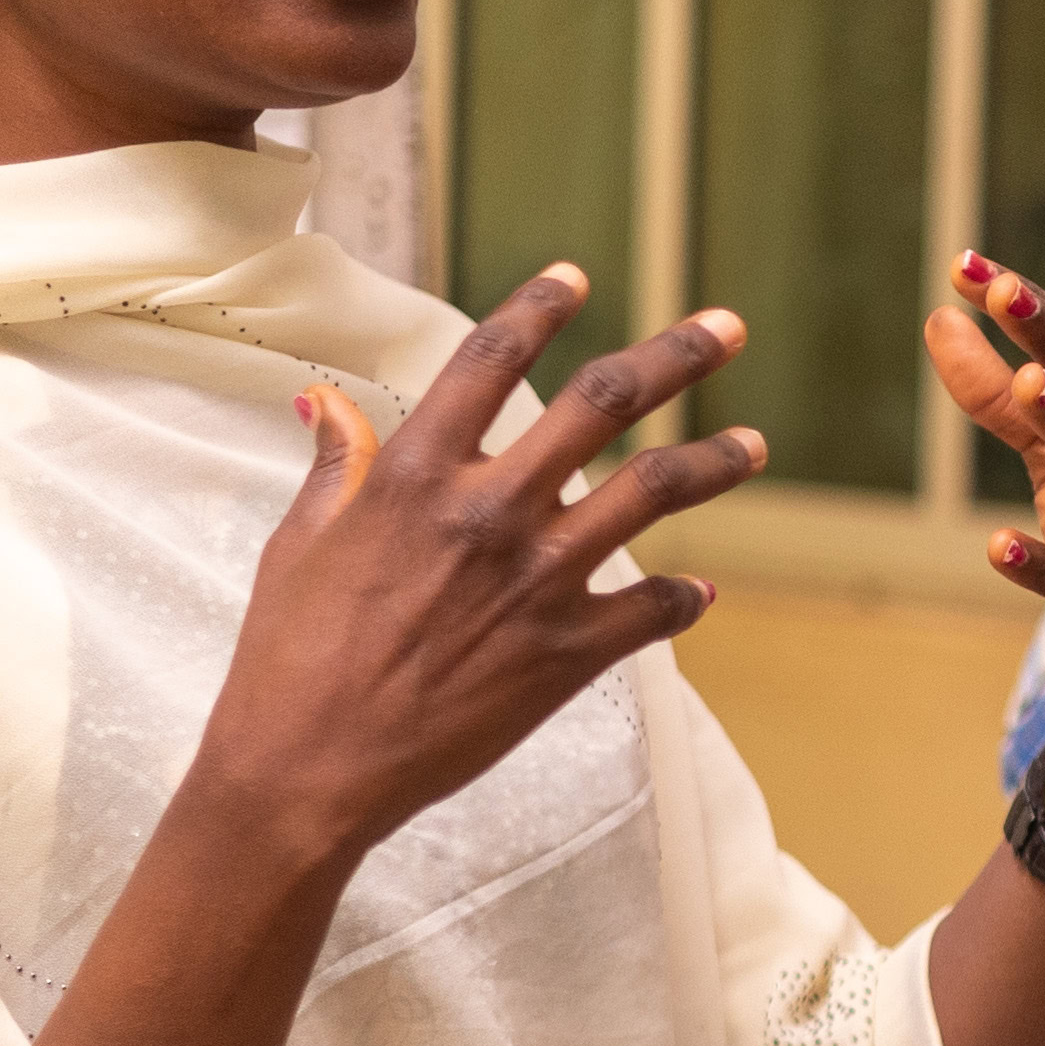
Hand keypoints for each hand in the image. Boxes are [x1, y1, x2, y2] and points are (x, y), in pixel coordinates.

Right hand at [199, 266, 760, 862]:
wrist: (307, 769)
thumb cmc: (289, 656)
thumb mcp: (299, 543)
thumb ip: (339, 465)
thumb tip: (327, 399)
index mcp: (416, 474)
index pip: (490, 361)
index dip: (538, 309)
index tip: (577, 277)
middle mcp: (488, 512)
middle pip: (603, 404)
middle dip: (677, 356)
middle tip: (728, 328)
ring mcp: (536, 581)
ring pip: (653, 492)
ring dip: (714, 463)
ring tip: (755, 447)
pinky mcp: (567, 654)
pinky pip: (654, 610)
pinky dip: (685, 597)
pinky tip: (702, 590)